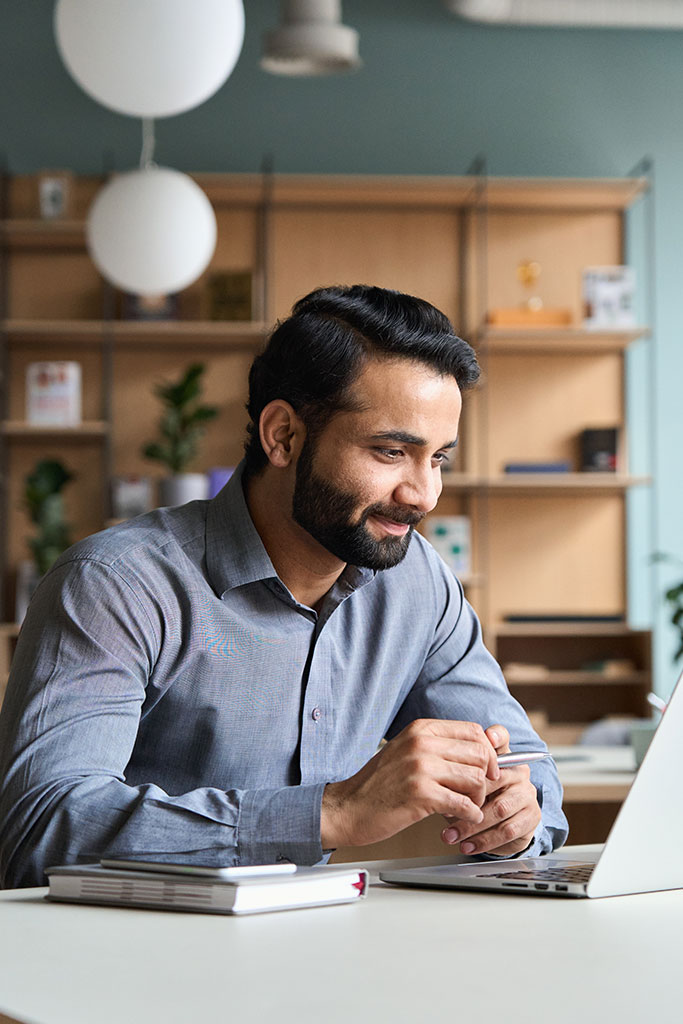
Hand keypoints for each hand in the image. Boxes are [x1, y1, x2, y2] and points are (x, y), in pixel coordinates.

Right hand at [321, 719, 499, 848]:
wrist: (347, 808)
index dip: (489, 753)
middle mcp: (422, 743)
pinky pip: (464, 804)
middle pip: (480, 755)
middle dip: (486, 778)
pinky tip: (460, 818)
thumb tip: (480, 750)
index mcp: (421, 729)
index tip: (489, 770)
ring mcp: (421, 767)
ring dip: (477, 799)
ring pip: (476, 779)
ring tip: (465, 808)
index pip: (474, 732)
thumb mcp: (406, 752)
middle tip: (476, 793)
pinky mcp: (421, 794)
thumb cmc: (378, 784)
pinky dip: (469, 815)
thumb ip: (438, 747)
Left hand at [440, 725, 541, 856]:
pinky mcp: (531, 817)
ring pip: (499, 808)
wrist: (497, 829)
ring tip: (449, 835)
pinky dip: (483, 840)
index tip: (487, 738)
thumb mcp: (461, 784)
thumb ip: (453, 774)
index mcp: (502, 756)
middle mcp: (518, 771)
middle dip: (467, 797)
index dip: (496, 736)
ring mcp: (527, 793)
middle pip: (495, 779)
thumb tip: (433, 776)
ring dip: (472, 825)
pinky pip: (507, 830)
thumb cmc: (474, 798)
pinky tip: (467, 845)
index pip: (502, 738)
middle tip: (445, 809)